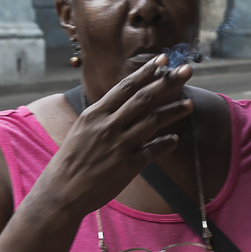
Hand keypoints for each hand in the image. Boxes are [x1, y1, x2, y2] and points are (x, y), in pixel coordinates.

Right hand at [36, 55, 193, 216]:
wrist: (61, 192)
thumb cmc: (71, 160)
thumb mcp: (82, 129)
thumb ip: (103, 115)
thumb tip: (121, 102)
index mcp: (95, 114)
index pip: (125, 87)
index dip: (146, 72)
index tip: (163, 59)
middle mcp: (108, 125)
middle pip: (144, 98)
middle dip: (168, 82)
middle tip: (187, 70)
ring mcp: (119, 145)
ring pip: (153, 121)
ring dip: (173, 111)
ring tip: (189, 104)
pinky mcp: (128, 166)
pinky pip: (153, 151)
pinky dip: (165, 143)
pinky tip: (175, 139)